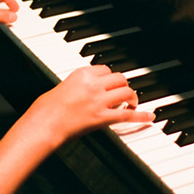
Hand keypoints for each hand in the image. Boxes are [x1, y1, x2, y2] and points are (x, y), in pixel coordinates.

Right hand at [27, 65, 154, 146]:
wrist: (44, 124)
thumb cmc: (47, 108)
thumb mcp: (63, 86)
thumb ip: (79, 85)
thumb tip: (89, 90)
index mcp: (83, 73)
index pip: (105, 68)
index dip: (110, 77)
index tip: (111, 82)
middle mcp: (94, 84)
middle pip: (119, 78)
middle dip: (123, 85)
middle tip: (123, 92)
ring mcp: (99, 101)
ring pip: (126, 92)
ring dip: (132, 97)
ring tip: (132, 102)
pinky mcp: (102, 118)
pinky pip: (127, 114)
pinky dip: (141, 115)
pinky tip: (149, 116)